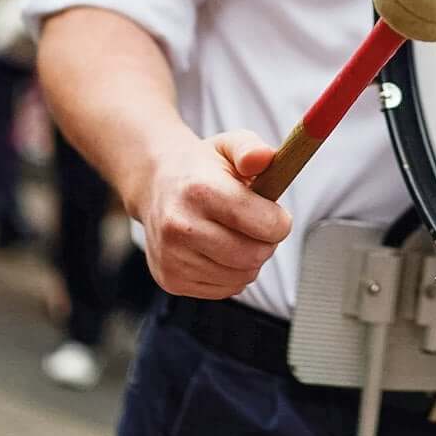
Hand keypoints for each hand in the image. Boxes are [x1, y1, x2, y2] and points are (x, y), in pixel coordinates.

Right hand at [132, 130, 290, 299]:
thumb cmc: (203, 169)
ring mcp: (172, 257)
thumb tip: (264, 157)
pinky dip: (232, 274)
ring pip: (242, 276)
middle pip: (253, 255)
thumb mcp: (229, 145)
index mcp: (199, 190)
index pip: (263, 223)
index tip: (276, 213)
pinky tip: (219, 251)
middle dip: (267, 242)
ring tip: (235, 235)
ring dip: (250, 259)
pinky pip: (226, 289)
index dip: (280, 221)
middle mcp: (180, 227)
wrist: (156, 187)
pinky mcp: (171, 280)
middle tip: (256, 225)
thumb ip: (252, 149)